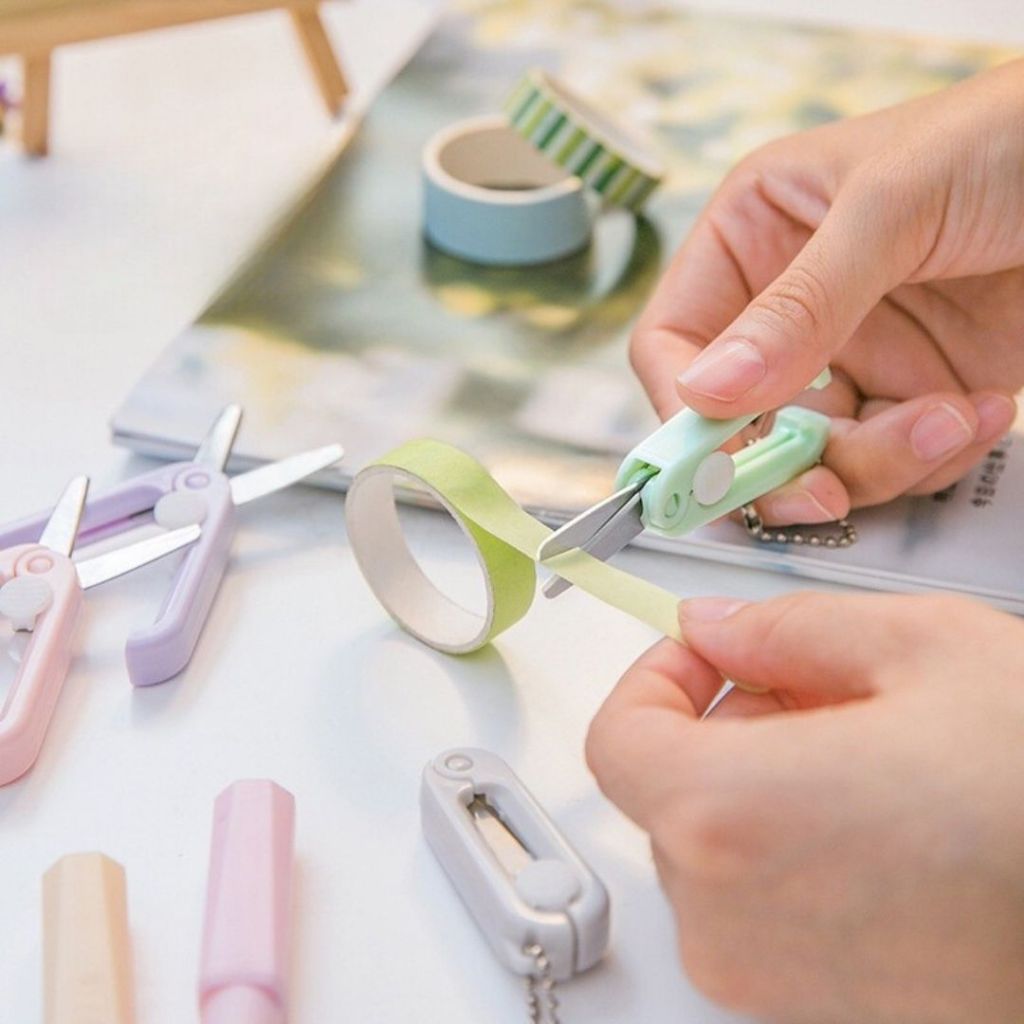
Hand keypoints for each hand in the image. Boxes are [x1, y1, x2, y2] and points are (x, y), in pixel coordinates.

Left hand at [587, 593, 1023, 1023]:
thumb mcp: (925, 650)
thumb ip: (788, 627)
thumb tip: (720, 627)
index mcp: (731, 813)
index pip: (618, 738)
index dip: (658, 679)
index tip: (710, 654)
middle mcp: (731, 915)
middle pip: (669, 792)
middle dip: (726, 723)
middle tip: (813, 686)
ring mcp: (776, 978)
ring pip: (719, 847)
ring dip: (766, 783)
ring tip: (872, 751)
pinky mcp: (826, 1011)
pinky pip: (767, 904)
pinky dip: (797, 845)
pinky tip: (886, 817)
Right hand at [632, 60, 1023, 525]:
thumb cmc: (1007, 135)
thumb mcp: (889, 206)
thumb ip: (796, 305)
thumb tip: (707, 389)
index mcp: (753, 237)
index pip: (674, 343)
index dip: (683, 411)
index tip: (710, 463)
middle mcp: (789, 307)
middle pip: (739, 423)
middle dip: (783, 465)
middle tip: (822, 490)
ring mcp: (852, 355)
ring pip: (816, 457)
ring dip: (880, 461)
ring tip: (949, 417)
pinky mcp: (913, 393)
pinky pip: (892, 462)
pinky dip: (936, 458)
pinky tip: (985, 406)